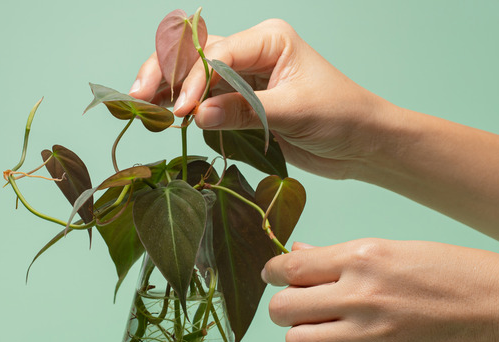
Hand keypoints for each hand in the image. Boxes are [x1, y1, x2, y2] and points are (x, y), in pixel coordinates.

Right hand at [129, 19, 395, 179]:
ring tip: (137, 105)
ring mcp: (243, 77)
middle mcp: (251, 52)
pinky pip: (202, 98)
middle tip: (138, 97)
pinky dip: (180, 105)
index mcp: (268, 40)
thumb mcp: (294, 112)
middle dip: (166, 73)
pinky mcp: (239, 101)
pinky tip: (158, 114)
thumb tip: (198, 113)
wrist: (361, 144)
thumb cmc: (341, 117)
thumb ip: (246, 111)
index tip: (180, 109)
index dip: (194, 80)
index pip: (218, 54)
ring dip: (165, 87)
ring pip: (193, 74)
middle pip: (196, 55)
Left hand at [262, 239, 498, 341]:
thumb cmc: (453, 273)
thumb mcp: (394, 249)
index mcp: (362, 258)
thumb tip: (298, 254)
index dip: (274, 273)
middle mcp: (360, 296)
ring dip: (302, 336)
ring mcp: (370, 336)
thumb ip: (339, 256)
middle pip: (282, 309)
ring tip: (322, 330)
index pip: (290, 268)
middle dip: (285, 307)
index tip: (275, 276)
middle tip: (302, 306)